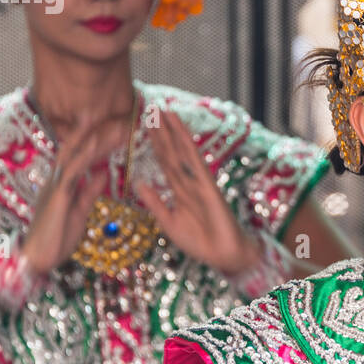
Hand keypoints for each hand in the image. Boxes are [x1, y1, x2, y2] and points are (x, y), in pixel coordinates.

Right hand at [21, 113, 129, 274]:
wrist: (36, 259)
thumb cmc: (57, 237)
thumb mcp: (81, 209)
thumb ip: (90, 190)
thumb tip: (103, 172)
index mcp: (63, 183)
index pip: (80, 155)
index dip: (94, 139)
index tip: (111, 124)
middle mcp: (56, 180)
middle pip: (73, 148)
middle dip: (88, 130)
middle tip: (104, 111)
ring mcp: (54, 186)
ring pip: (71, 155)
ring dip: (86, 136)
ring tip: (98, 117)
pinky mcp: (56, 196)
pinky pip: (70, 172)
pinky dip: (83, 157)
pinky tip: (94, 145)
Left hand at [133, 109, 262, 276]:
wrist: (224, 255)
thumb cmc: (200, 242)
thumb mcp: (168, 222)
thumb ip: (155, 203)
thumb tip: (139, 183)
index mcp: (179, 190)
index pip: (164, 161)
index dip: (155, 143)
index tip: (145, 125)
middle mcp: (188, 181)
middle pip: (171, 151)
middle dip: (161, 131)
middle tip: (151, 107)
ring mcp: (198, 180)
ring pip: (181, 150)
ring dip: (172, 129)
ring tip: (163, 110)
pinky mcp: (207, 184)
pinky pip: (194, 160)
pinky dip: (186, 142)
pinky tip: (179, 128)